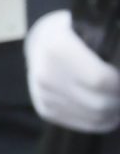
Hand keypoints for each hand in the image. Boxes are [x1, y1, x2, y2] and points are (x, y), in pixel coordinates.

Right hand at [27, 10, 119, 133]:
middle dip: (119, 102)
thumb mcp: (91, 29)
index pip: (101, 80)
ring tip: (119, 102)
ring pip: (94, 118)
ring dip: (114, 114)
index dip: (119, 84)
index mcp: (57, 48)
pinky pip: (82, 125)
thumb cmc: (75, 32)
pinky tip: (110, 113)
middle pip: (99, 104)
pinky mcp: (45, 109)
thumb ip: (110, 48)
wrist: (41, 41)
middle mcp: (47, 75)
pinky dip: (102, 122)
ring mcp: (44, 94)